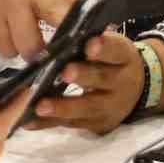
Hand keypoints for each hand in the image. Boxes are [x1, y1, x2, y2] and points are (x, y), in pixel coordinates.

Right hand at [0, 0, 77, 59]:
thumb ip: (71, 2)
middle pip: (28, 48)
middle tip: (34, 40)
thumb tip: (96, 27)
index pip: (59, 19)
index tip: (69, 49)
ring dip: (11, 47)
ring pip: (5, 51)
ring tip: (12, 29)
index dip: (67, 39)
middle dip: (34, 50)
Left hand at [29, 31, 144, 134]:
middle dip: (82, 76)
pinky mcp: (97, 124)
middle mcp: (122, 83)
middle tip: (64, 72)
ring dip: (62, 107)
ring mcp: (110, 107)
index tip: (89, 45)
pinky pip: (71, 124)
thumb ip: (89, 43)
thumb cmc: (111, 61)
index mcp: (124, 57)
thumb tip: (57, 38)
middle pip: (102, 79)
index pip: (115, 50)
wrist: (134, 90)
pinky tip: (29, 121)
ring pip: (87, 107)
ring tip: (40, 106)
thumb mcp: (110, 47)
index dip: (103, 48)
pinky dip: (48, 123)